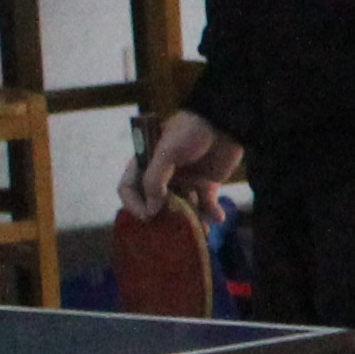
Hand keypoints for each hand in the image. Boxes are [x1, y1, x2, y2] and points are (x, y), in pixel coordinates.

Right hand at [122, 110, 243, 220]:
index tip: (148, 217)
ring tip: (201, 231)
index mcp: (146, 163)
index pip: (129, 188)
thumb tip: (151, 211)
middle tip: (174, 232)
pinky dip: (211, 213)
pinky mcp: (206, 183)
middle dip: (164, 219)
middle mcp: (163, 175)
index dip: (134, 204)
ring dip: (190, 221)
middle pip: (156, 203)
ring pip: (182, 208)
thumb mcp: (166, 152)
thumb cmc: (191, 131)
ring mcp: (185, 180)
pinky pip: (205, 204)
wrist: (226, 121)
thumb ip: (154, 180)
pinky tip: (218, 217)